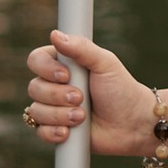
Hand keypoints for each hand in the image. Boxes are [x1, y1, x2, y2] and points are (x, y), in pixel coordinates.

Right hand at [24, 28, 155, 157]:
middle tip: (81, 98)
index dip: (45, 69)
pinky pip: (40, 131)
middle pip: (34, 88)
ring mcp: (54, 108)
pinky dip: (53, 132)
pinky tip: (69, 132)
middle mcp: (54, 85)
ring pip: (36, 111)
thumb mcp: (105, 63)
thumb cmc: (121, 89)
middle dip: (58, 96)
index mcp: (62, 64)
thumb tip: (55, 34)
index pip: (36, 60)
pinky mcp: (57, 129)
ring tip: (82, 117)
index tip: (66, 75)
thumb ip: (81, 48)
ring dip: (59, 115)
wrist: (133, 123)